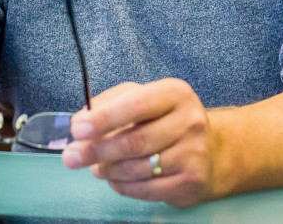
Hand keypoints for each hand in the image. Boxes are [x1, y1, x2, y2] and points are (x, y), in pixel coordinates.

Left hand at [60, 78, 216, 206]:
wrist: (210, 151)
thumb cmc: (164, 120)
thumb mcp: (142, 98)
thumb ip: (109, 104)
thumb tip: (79, 123)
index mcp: (175, 93)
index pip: (135, 104)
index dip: (104, 118)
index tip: (78, 129)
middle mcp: (190, 121)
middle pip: (135, 141)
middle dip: (97, 150)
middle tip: (72, 157)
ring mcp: (194, 153)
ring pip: (137, 169)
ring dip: (108, 170)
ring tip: (96, 168)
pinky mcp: (192, 182)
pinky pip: (146, 190)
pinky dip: (123, 186)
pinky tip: (115, 179)